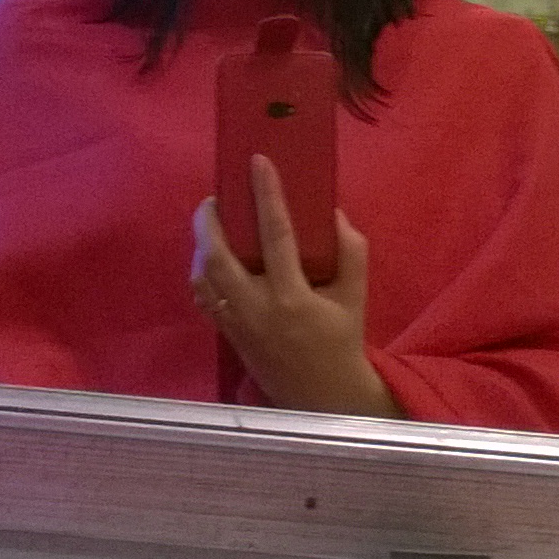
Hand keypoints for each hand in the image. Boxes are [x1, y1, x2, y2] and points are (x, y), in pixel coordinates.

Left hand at [190, 155, 398, 416]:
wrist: (321, 396)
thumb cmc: (342, 341)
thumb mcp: (356, 296)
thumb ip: (350, 252)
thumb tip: (331, 213)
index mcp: (292, 298)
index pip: (275, 235)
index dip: (266, 195)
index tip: (258, 162)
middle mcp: (257, 309)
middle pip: (217, 257)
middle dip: (209, 221)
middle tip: (216, 197)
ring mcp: (236, 324)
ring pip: (203, 277)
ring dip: (201, 244)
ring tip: (212, 222)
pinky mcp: (227, 334)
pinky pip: (203, 297)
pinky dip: (201, 271)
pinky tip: (210, 256)